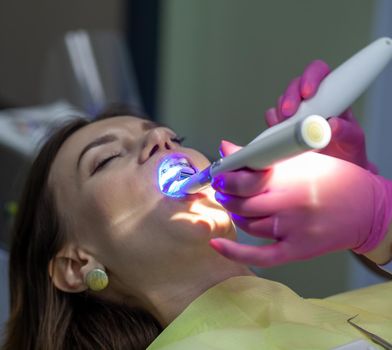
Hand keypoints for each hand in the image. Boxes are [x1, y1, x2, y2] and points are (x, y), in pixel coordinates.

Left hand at [210, 141, 391, 266]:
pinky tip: (217, 246)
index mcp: (291, 177)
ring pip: (248, 225)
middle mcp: (290, 203)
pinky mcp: (297, 250)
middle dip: (226, 195)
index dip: (226, 177)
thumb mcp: (301, 159)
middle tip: (223, 189)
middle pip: (242, 203)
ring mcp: (293, 229)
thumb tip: (227, 147)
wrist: (368, 208)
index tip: (220, 174)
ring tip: (236, 206)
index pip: (245, 178)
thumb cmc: (336, 180)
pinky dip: (235, 253)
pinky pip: (260, 256)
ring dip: (235, 215)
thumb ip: (261, 154)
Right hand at [264, 60, 376, 173]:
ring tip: (284, 127)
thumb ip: (347, 132)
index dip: (311, 78)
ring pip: (281, 102)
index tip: (307, 93)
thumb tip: (332, 124)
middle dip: (290, 97)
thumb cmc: (346, 152)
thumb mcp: (353, 141)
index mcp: (331, 97)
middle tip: (288, 114)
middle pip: (296, 86)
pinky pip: (271, 117)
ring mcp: (295, 114)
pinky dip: (271, 123)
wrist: (335, 173)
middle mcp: (311, 102)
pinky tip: (275, 132)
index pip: (320, 75)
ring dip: (280, 112)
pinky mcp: (282, 128)